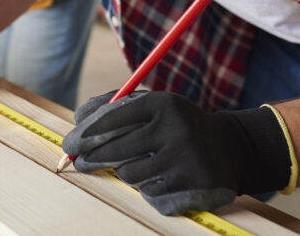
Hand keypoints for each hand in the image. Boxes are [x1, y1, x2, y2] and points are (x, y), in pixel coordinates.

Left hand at [63, 90, 294, 214]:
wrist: (229, 147)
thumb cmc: (175, 124)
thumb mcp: (151, 105)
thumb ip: (113, 106)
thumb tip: (77, 119)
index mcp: (163, 104)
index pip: (114, 117)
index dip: (86, 133)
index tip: (70, 144)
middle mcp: (176, 130)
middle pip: (116, 150)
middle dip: (91, 158)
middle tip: (78, 163)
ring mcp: (187, 160)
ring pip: (130, 175)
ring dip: (126, 173)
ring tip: (139, 164)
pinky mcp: (194, 187)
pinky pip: (151, 195)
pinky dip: (147, 189)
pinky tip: (162, 177)